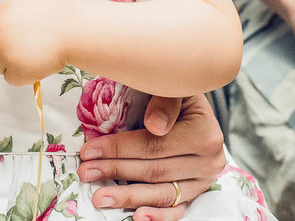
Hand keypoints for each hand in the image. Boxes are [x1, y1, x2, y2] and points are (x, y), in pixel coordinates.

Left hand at [0, 0, 67, 84]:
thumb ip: (1, 19)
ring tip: (32, 52)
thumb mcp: (20, 8)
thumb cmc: (52, 18)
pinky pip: (10, 77)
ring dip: (10, 63)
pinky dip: (21, 75)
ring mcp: (5, 53)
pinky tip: (36, 62)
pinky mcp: (16, 71)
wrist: (72, 31)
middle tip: (14, 50)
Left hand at [77, 94, 226, 220]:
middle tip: (86, 172)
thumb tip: (155, 125)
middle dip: (116, 171)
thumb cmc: (176, 91)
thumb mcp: (173, 87)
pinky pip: (177, 210)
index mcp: (205, 133)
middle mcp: (209, 161)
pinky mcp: (195, 193)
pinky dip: (158, 216)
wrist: (193, 106)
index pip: (154, 145)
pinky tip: (137, 217)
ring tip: (100, 197)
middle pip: (154, 171)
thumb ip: (165, 102)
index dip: (119, 149)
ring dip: (128, 197)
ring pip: (162, 194)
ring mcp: (203, 180)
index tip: (88, 151)